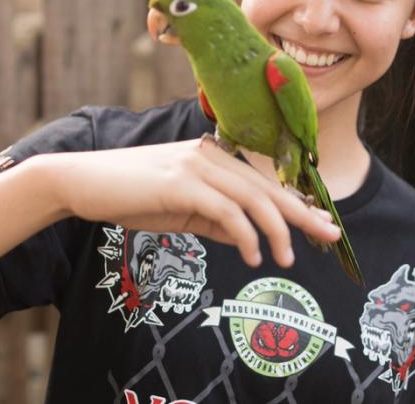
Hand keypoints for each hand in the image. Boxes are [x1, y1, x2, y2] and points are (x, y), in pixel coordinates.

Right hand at [41, 139, 340, 268]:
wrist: (83, 182)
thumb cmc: (130, 196)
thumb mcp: (182, 210)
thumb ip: (217, 220)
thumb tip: (250, 239)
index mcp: (214, 158)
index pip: (264, 183)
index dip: (295, 203)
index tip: (321, 223)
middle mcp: (211, 155)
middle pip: (268, 187)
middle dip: (302, 213)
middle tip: (331, 235)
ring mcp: (197, 166)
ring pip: (252, 198)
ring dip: (276, 230)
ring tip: (289, 258)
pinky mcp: (181, 182)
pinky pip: (225, 210)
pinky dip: (244, 234)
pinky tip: (252, 255)